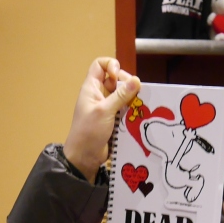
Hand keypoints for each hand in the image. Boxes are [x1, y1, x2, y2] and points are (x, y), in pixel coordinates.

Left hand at [63, 57, 139, 180]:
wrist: (84, 157)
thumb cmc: (88, 131)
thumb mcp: (105, 111)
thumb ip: (121, 96)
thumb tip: (137, 80)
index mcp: (91, 88)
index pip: (100, 65)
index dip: (111, 66)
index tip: (118, 77)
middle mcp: (98, 95)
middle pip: (115, 79)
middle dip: (126, 83)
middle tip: (133, 93)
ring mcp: (105, 107)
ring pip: (122, 95)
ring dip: (131, 98)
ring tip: (139, 104)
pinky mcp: (112, 119)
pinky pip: (124, 109)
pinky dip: (131, 110)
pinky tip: (138, 114)